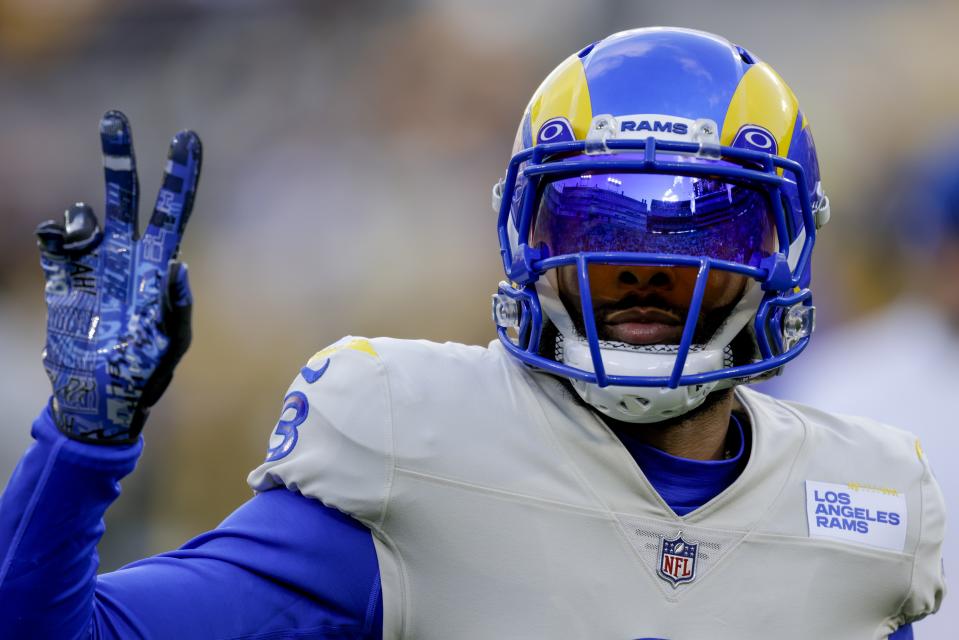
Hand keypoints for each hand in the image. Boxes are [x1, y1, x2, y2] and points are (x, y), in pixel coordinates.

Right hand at [36, 111, 201, 443]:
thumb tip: (179, 267)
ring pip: (87, 214)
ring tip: (85, 238)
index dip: (181, 177)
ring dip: (84, 214)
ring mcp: (93, 266)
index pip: (174, 212)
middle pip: (127, 197)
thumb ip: (177, 309)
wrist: (97, 402)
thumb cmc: (144, 376)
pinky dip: (54, 234)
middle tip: (115, 116)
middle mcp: (127, 258)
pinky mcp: (61, 280)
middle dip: (120, 158)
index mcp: (158, 267)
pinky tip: (60, 245)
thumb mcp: (171, 346)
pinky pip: (54, 242)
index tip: (187, 138)